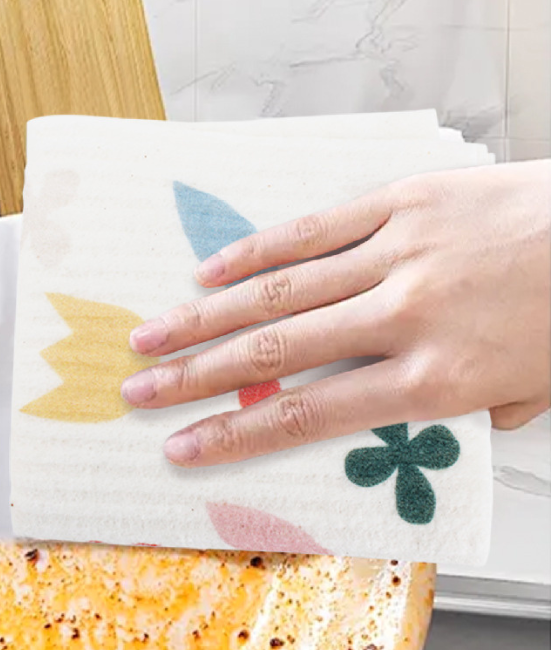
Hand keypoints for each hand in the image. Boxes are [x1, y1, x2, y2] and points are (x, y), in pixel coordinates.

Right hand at [121, 160, 550, 466]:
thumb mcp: (535, 390)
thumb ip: (472, 411)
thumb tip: (425, 414)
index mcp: (439, 378)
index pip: (311, 416)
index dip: (236, 435)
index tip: (183, 447)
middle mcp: (405, 318)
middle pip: (275, 354)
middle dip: (195, 378)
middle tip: (138, 391)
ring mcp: (397, 254)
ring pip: (280, 291)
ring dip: (205, 317)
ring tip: (152, 335)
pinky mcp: (402, 203)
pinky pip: (313, 229)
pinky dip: (256, 252)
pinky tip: (210, 271)